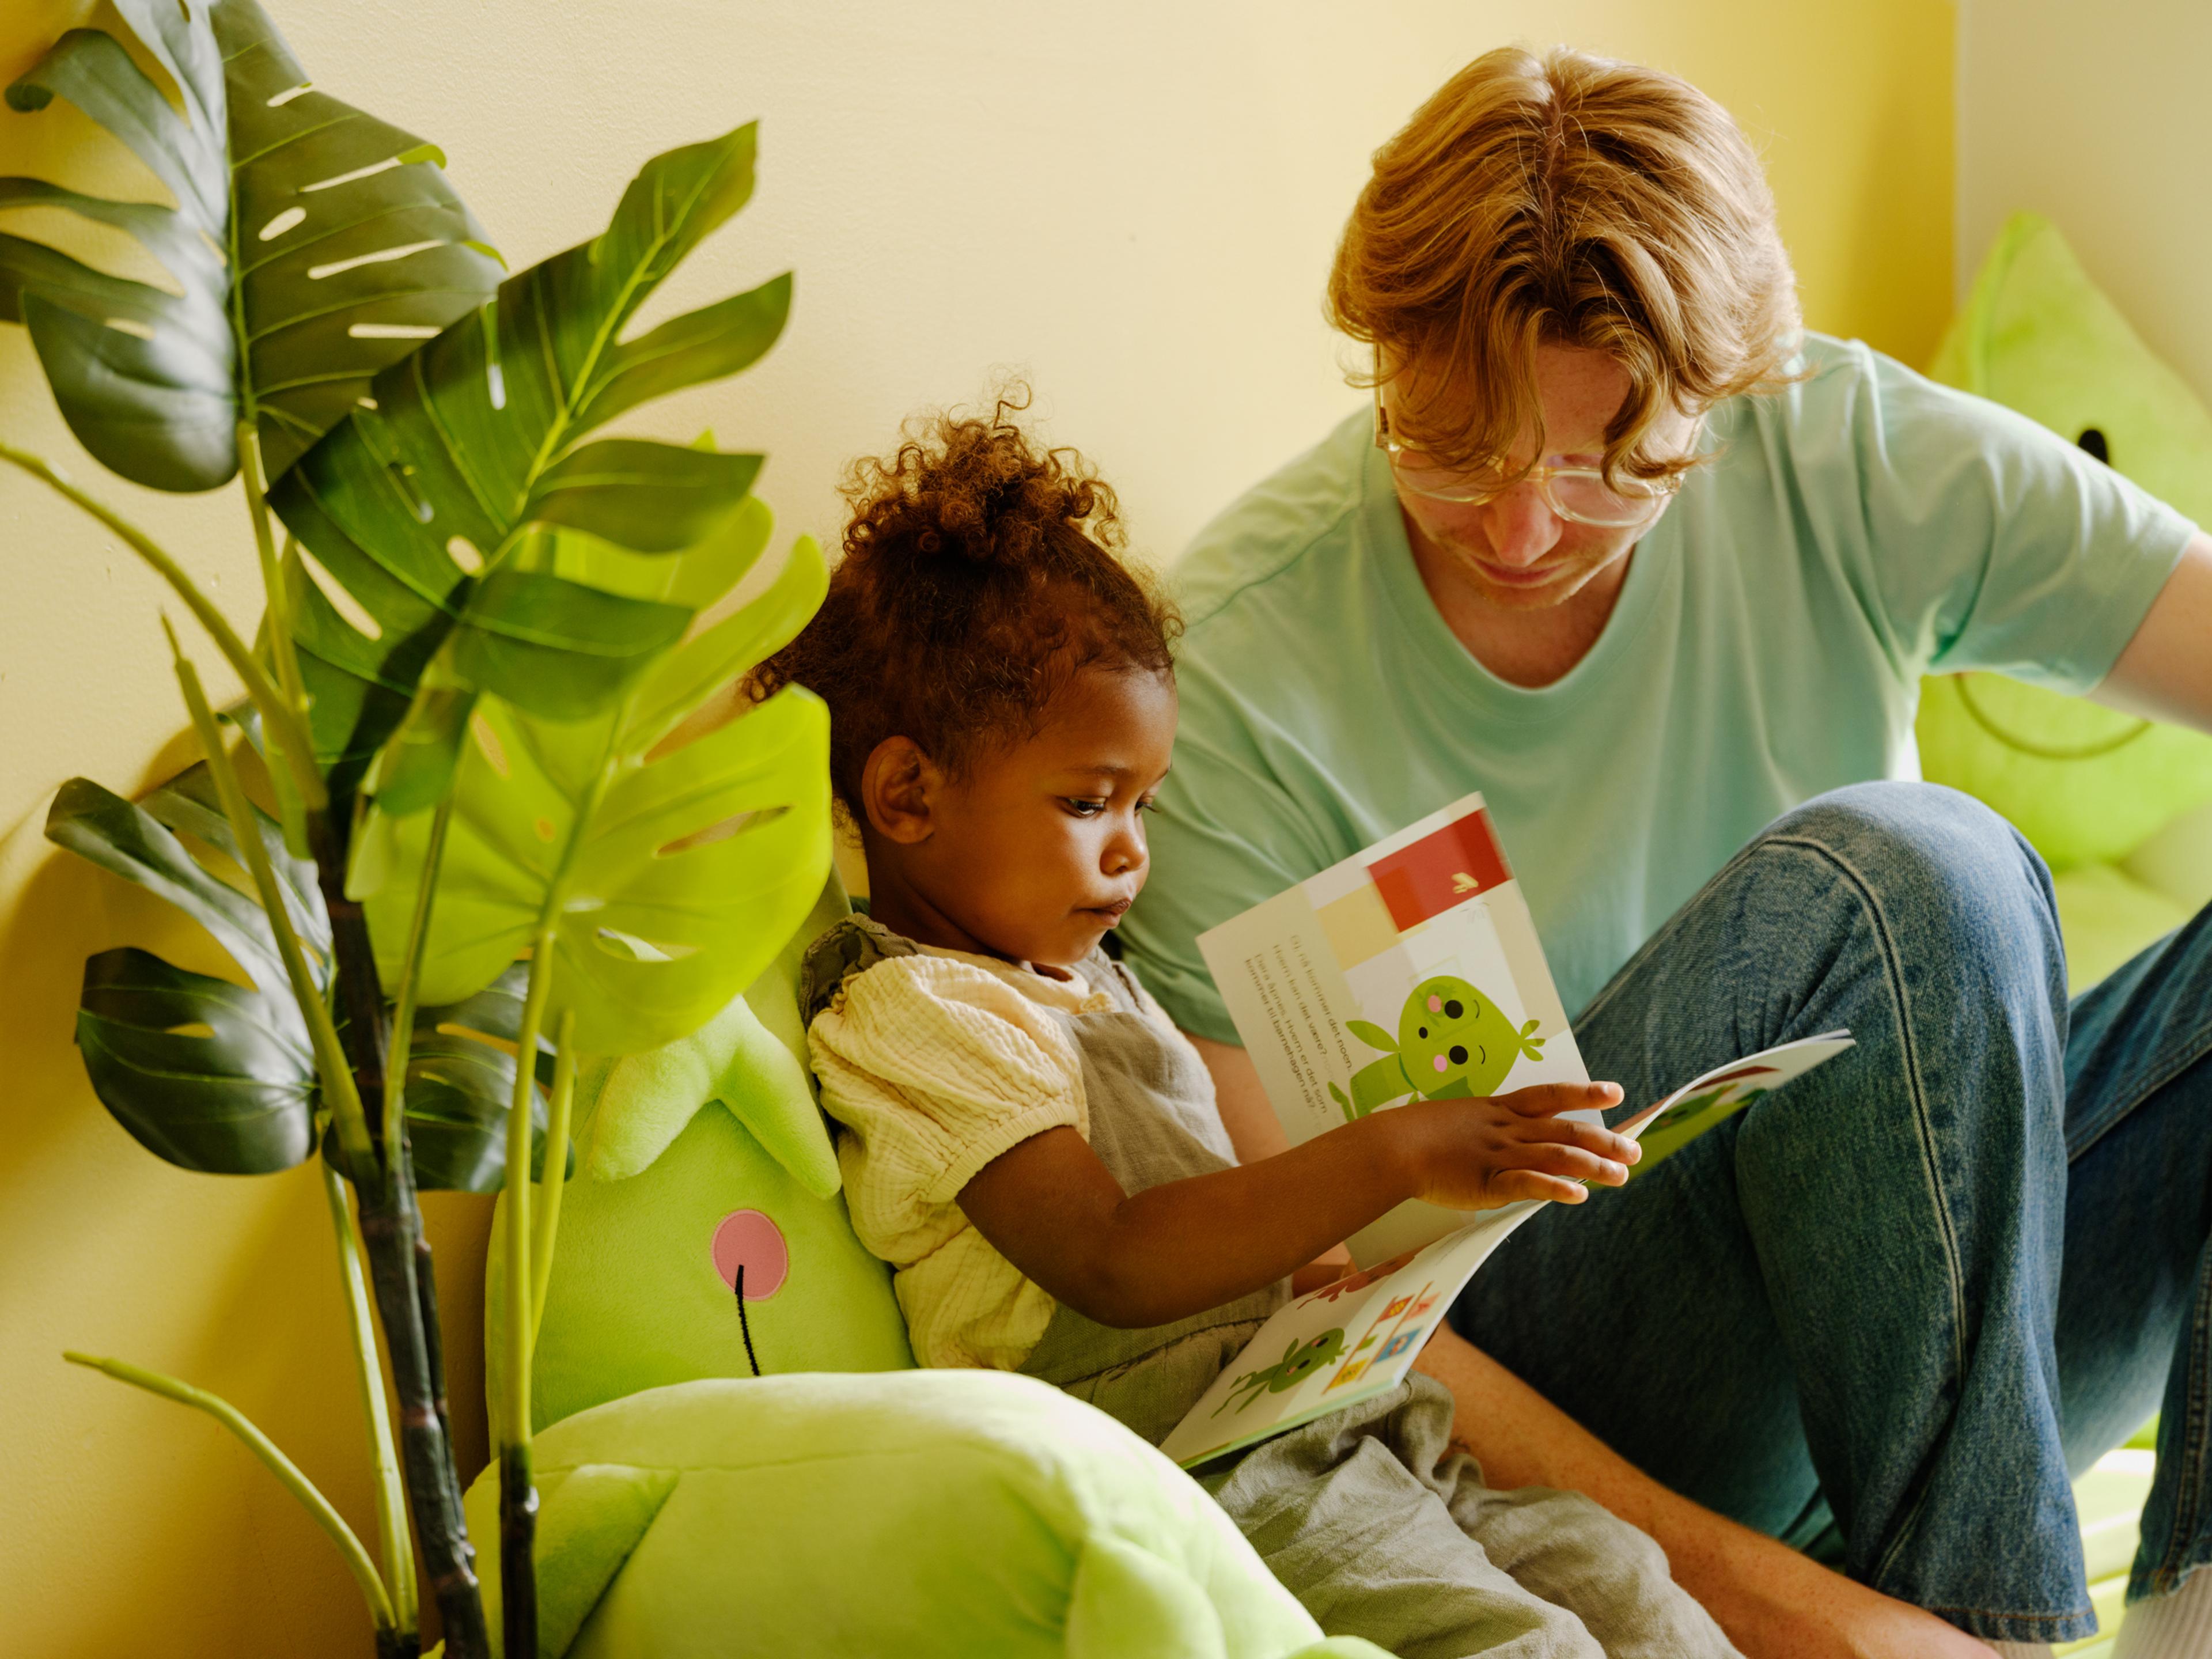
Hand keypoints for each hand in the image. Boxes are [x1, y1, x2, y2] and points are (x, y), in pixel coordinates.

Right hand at [1394, 1082, 1634, 1209]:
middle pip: (1566, 1129)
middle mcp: (1507, 1129)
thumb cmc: (1417, 1134)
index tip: (1615, 1092)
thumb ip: (1486, 1129)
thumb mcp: (1458, 1120)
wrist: (1394, 1146)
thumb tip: (1503, 1140)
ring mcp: (1500, 1154)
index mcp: (1499, 1110)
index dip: (1584, 1093)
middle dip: (1605, 1139)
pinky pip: (1530, 1183)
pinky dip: (1557, 1188)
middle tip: (1634, 1150)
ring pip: (1557, 1155)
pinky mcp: (1489, 1182)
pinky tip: (1580, 1195)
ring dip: (1594, 1165)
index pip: (1550, 1096)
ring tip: (1622, 1175)